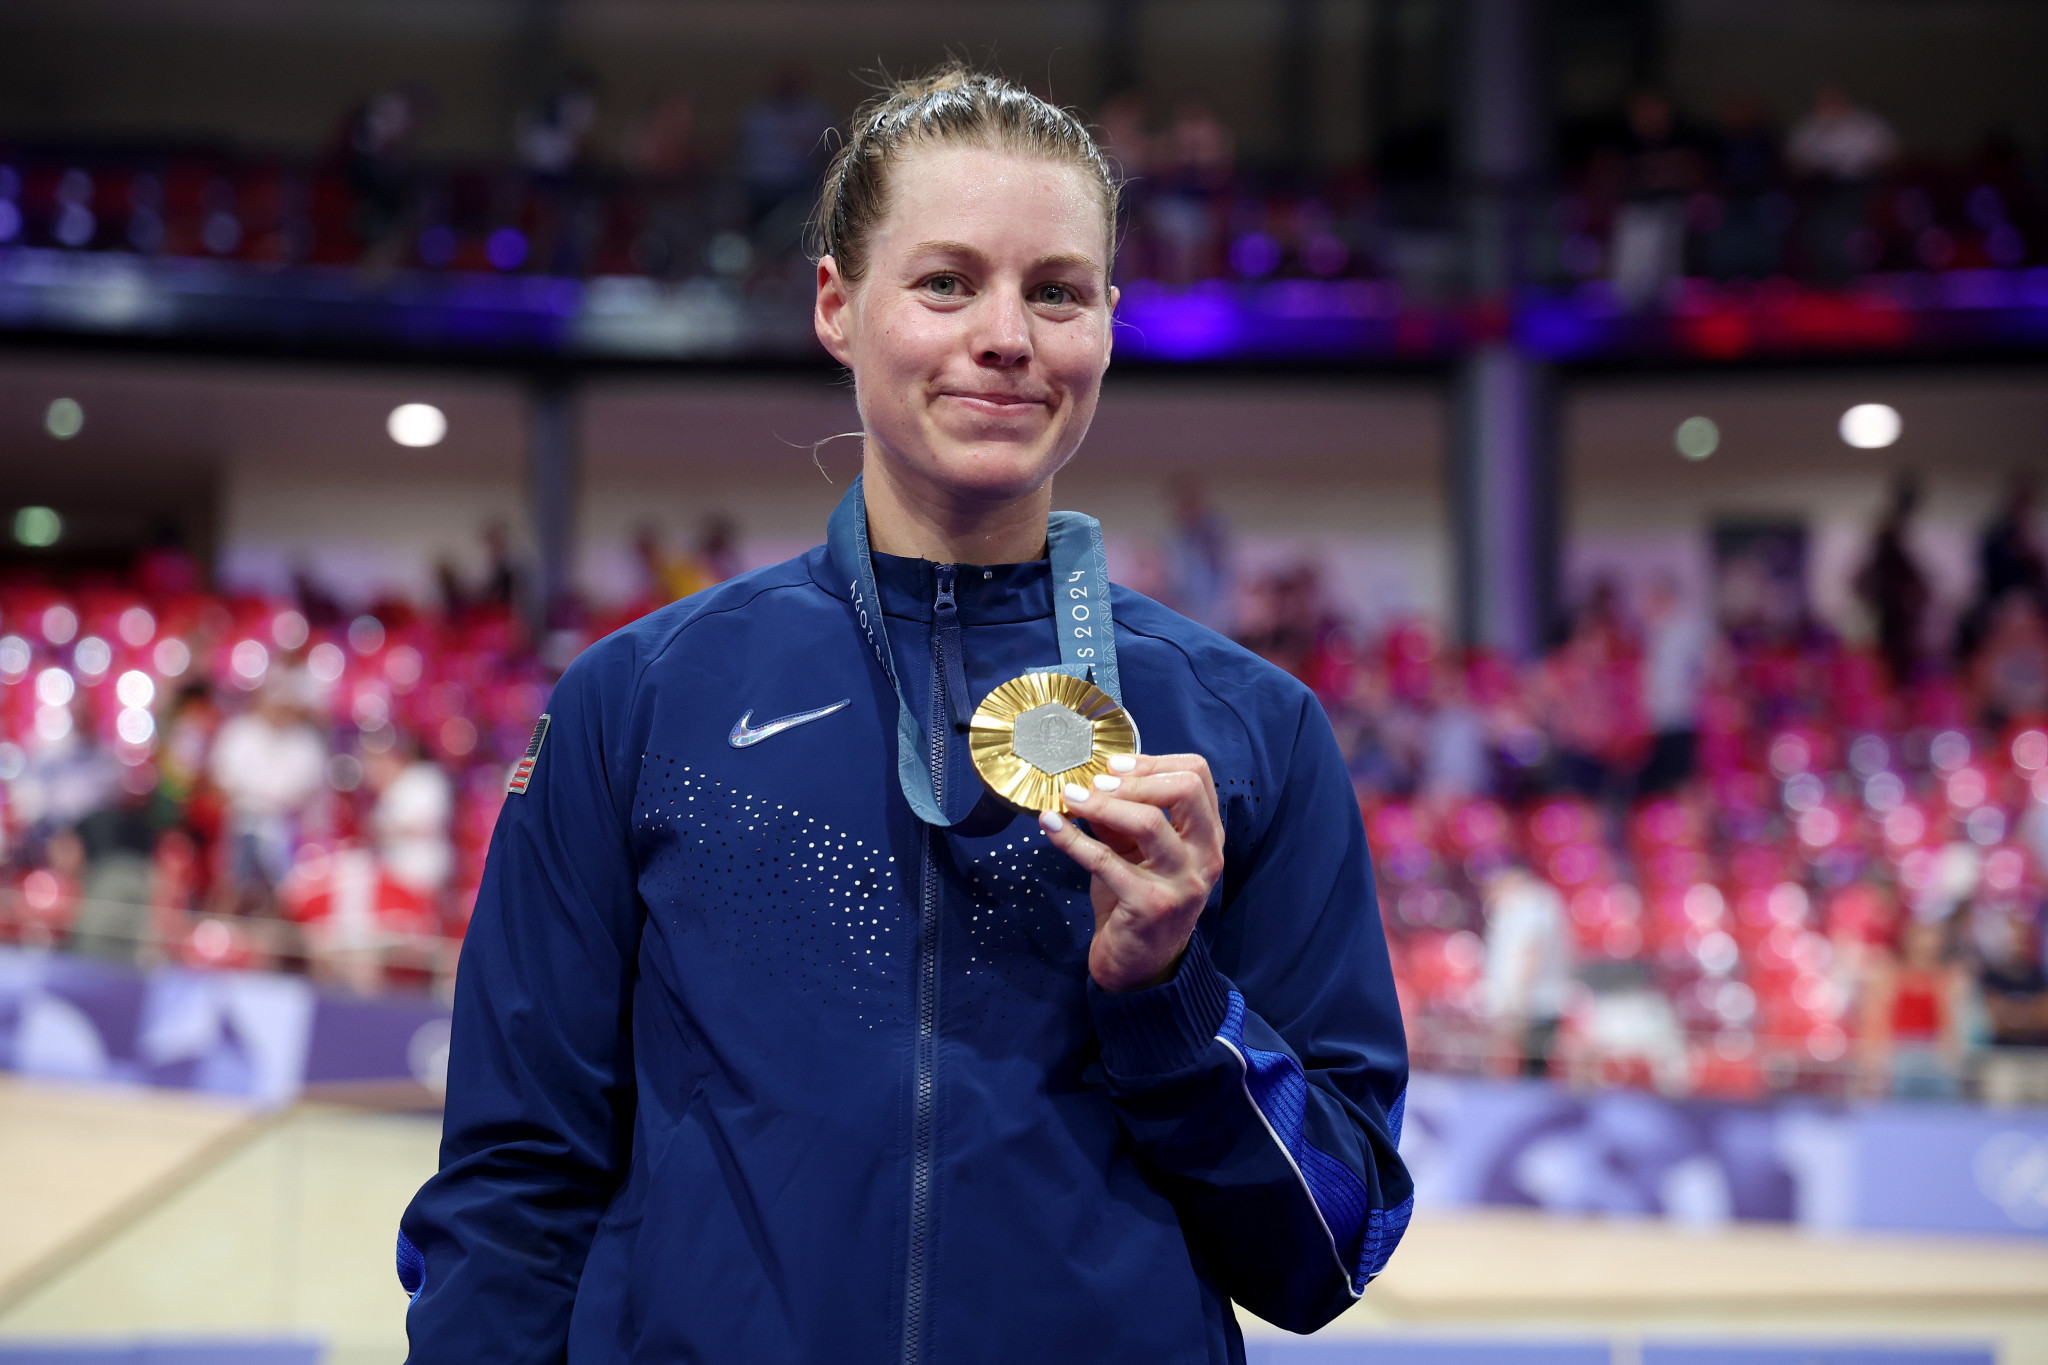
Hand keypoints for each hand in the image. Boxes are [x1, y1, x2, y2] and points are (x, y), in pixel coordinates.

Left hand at [1037, 752, 1225, 991]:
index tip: (1114, 766)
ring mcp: (1181, 883)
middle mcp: (1204, 857)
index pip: (1198, 776)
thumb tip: (1090, 781)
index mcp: (1208, 837)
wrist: (1141, 967)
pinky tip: (1050, 826)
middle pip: (1184, 790)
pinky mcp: (1150, 906)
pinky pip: (1106, 861)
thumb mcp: (1136, 853)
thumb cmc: (1139, 902)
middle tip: (1095, 784)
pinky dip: (1072, 839)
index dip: (1153, 762)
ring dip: (1102, 805)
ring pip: (1148, 822)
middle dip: (1133, 779)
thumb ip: (1123, 819)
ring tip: (1070, 799)